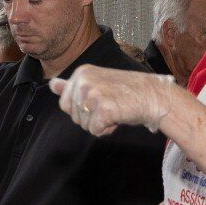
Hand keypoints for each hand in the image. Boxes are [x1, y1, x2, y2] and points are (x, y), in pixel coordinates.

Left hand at [50, 66, 176, 136]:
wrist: (154, 95)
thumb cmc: (127, 91)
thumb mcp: (97, 82)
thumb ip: (72, 86)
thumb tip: (51, 85)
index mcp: (80, 73)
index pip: (65, 104)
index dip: (84, 110)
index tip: (101, 99)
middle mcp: (83, 81)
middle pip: (74, 117)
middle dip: (91, 118)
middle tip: (111, 105)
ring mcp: (92, 94)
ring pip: (84, 126)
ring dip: (100, 124)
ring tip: (116, 109)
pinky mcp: (102, 109)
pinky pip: (96, 131)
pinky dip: (108, 129)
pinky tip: (119, 116)